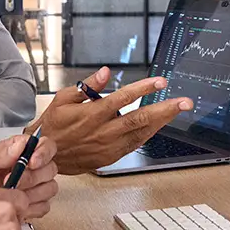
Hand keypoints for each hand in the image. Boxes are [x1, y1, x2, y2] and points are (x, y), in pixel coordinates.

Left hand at [0, 135, 58, 219]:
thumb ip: (0, 153)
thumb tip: (21, 145)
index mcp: (22, 151)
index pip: (46, 146)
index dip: (43, 153)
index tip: (32, 162)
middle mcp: (32, 167)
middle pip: (50, 169)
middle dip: (32, 177)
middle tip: (12, 182)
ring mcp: (35, 187)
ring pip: (49, 188)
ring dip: (32, 193)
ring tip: (11, 195)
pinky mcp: (33, 205)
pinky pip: (44, 207)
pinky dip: (31, 208)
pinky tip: (16, 207)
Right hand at [30, 67, 193, 174]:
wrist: (45, 157)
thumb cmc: (53, 125)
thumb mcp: (62, 99)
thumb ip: (87, 86)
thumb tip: (105, 73)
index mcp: (92, 114)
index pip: (123, 98)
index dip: (143, 89)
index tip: (159, 82)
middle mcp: (104, 131)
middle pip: (140, 118)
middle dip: (165, 109)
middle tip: (184, 102)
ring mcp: (109, 146)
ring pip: (141, 133)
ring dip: (161, 121)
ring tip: (176, 110)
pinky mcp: (111, 157)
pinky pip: (134, 144)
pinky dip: (148, 134)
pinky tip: (158, 125)